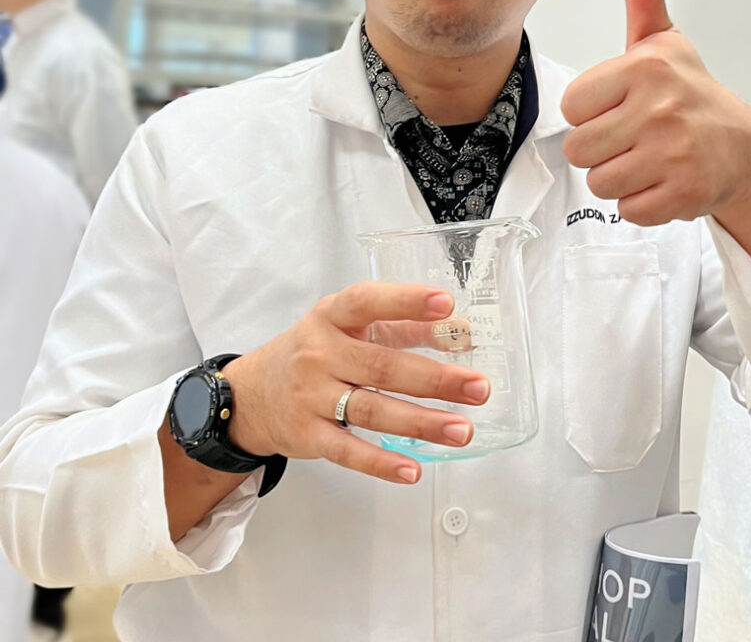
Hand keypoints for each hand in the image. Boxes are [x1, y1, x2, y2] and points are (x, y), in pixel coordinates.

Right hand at [221, 283, 490, 484]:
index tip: (447, 304)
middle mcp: (320, 353)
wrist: (251, 395)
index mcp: (332, 316)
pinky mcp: (308, 436)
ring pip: (372, 410)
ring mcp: (312, 396)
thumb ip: (404, 327)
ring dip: (422, 423)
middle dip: (436, 379)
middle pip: (383, 366)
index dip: (407, 301)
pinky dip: (382, 462)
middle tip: (479, 387)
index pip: (368, 302)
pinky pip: (348, 452)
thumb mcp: (349, 327)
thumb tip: (463, 332)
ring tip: (463, 430)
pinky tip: (414, 469)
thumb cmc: (315, 352)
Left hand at [561, 0, 750, 224]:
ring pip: (600, 182)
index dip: (590, 112)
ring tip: (647, 160)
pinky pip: (629, 210)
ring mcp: (674, 154)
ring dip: (619, 178)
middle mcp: (660, 109)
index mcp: (644, 68)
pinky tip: (663, 182)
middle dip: (601, 150)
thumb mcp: (663, 41)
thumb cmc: (690, 93)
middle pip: (580, 149)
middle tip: (633, 139)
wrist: (744, 148)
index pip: (571, 106)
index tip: (620, 108)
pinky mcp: (684, 194)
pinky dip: (642, 203)